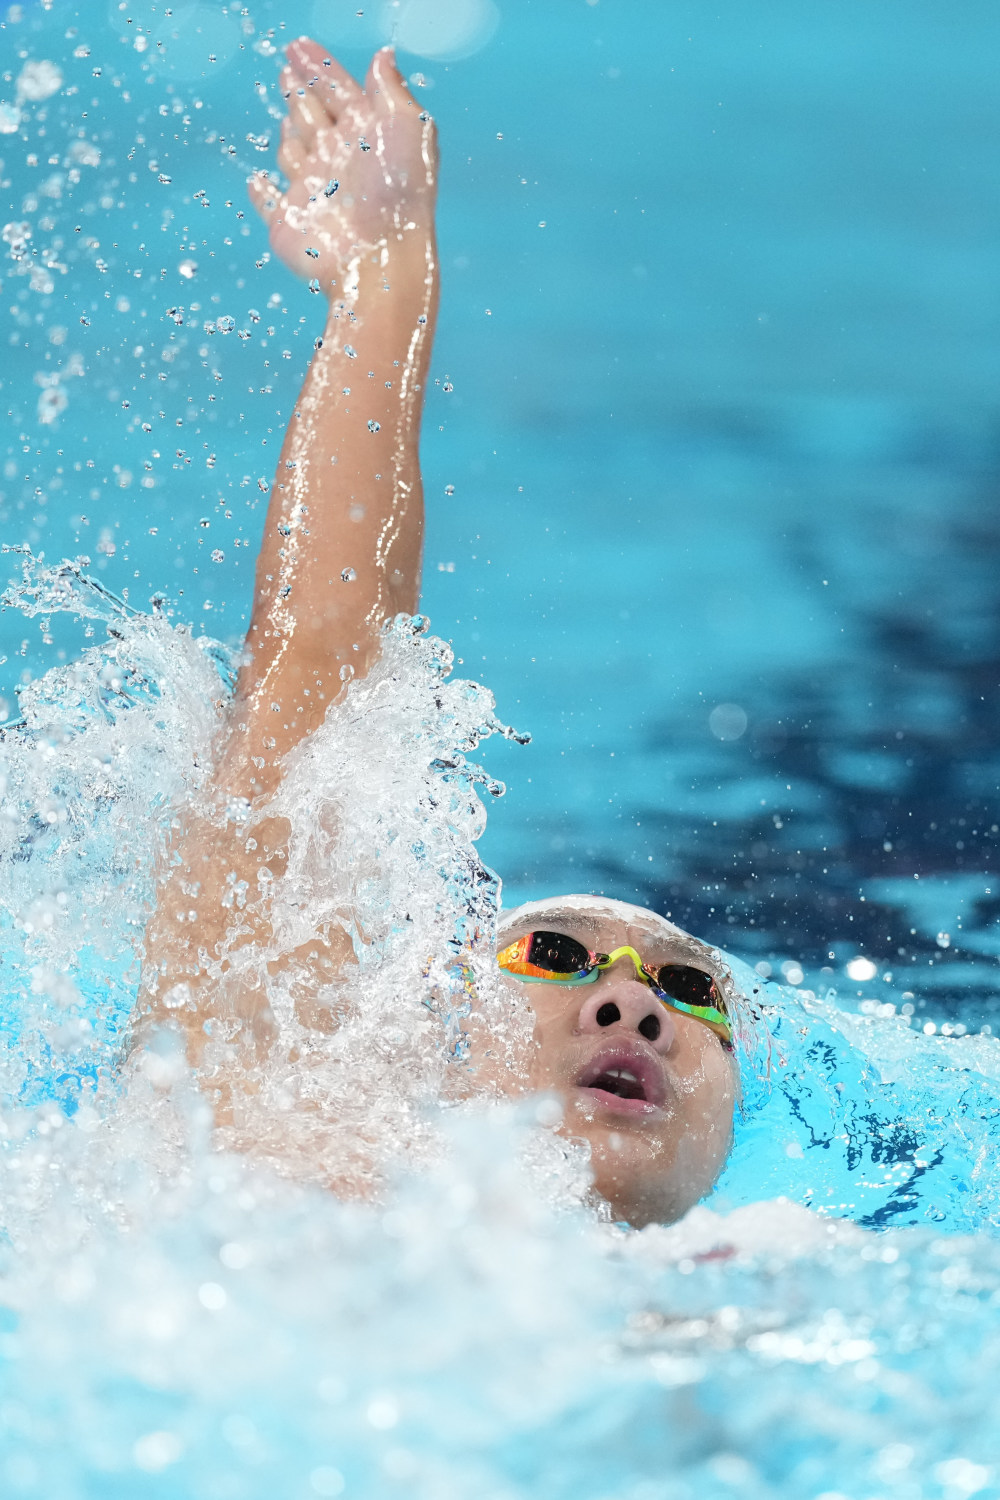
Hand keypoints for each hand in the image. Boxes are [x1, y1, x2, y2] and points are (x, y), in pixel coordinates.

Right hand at [249, 39, 437, 289]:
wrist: (376, 259)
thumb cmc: (397, 193)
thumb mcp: (407, 127)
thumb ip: (392, 90)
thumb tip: (383, 57)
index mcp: (367, 137)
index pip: (340, 92)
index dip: (319, 66)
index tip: (299, 45)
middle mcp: (340, 162)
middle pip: (316, 117)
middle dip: (301, 92)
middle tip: (287, 69)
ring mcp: (314, 192)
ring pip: (295, 154)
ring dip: (289, 134)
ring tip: (287, 116)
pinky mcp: (289, 222)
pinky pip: (270, 204)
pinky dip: (262, 193)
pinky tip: (259, 182)